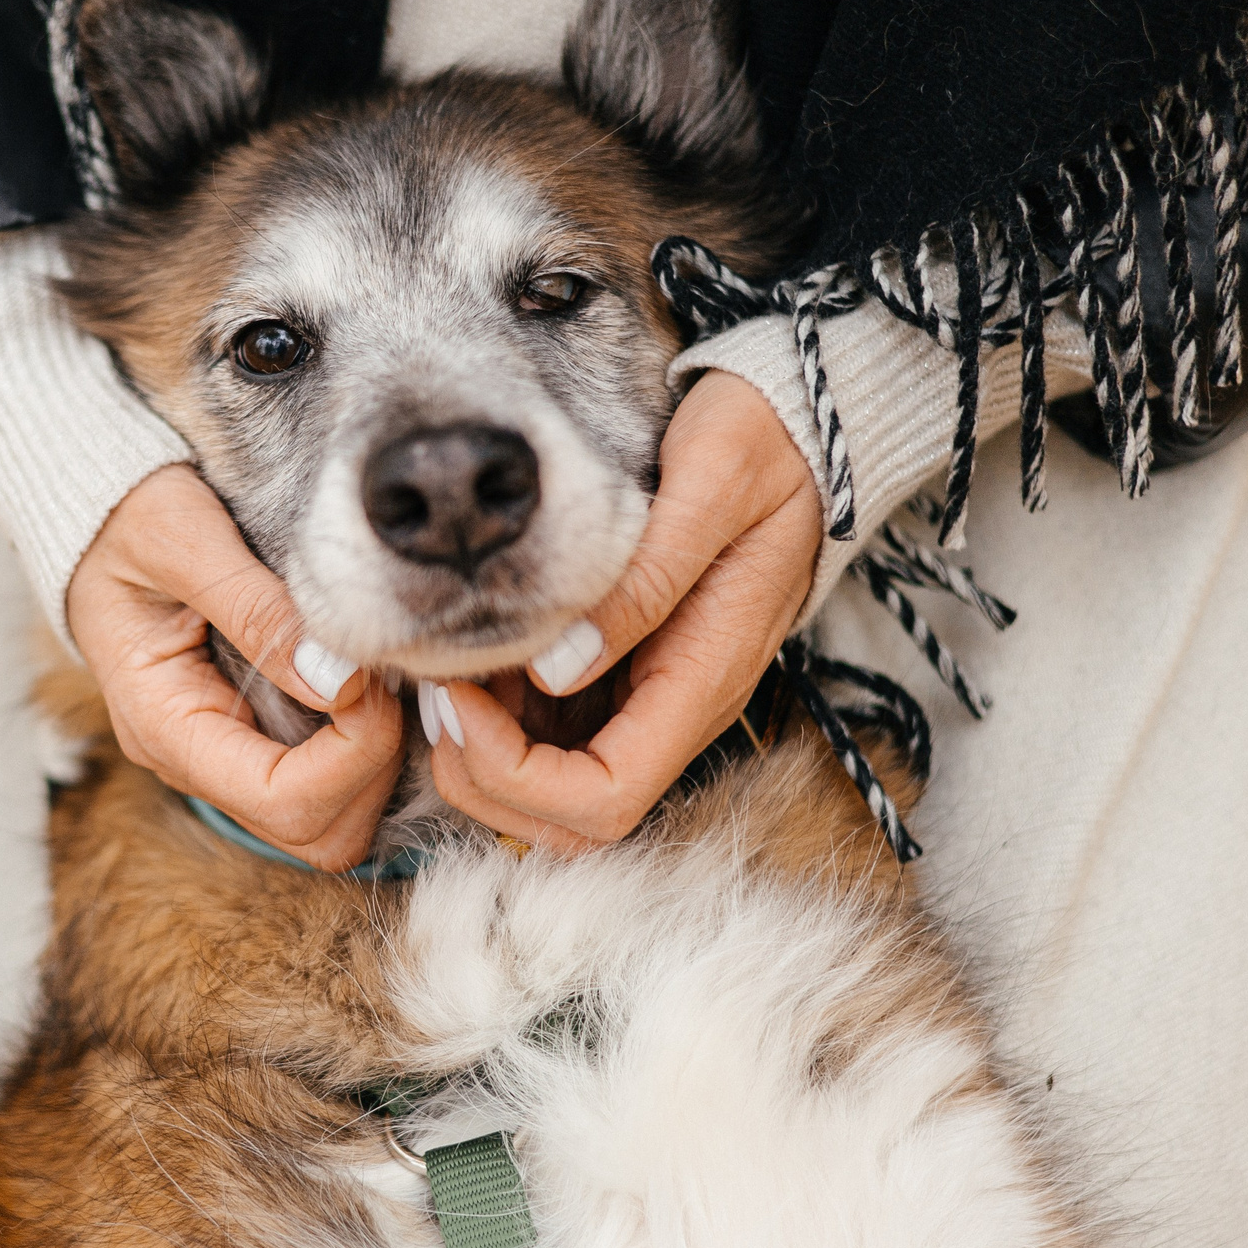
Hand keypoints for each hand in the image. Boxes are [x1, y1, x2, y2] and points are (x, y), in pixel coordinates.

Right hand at [66, 465, 406, 870]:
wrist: (93, 514)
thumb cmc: (126, 517)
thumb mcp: (179, 536)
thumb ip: (255, 608)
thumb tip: (339, 681)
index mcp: (166, 726)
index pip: (282, 801)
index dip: (352, 755)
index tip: (368, 679)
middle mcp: (196, 760)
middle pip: (316, 834)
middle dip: (370, 767)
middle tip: (379, 680)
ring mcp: (225, 756)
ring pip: (330, 822)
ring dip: (373, 762)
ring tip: (373, 676)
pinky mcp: (252, 737)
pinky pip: (328, 782)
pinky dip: (364, 746)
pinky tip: (364, 681)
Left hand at [428, 371, 820, 850]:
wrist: (806, 427)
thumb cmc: (766, 444)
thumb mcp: (713, 482)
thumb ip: (643, 579)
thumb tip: (557, 668)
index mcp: (703, 681)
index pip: (604, 799)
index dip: (517, 776)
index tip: (463, 698)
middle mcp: (678, 709)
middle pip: (571, 820)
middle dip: (487, 778)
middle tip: (440, 692)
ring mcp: (652, 695)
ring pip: (555, 784)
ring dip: (486, 750)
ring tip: (447, 666)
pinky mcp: (630, 669)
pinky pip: (556, 727)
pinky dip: (501, 710)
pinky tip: (478, 648)